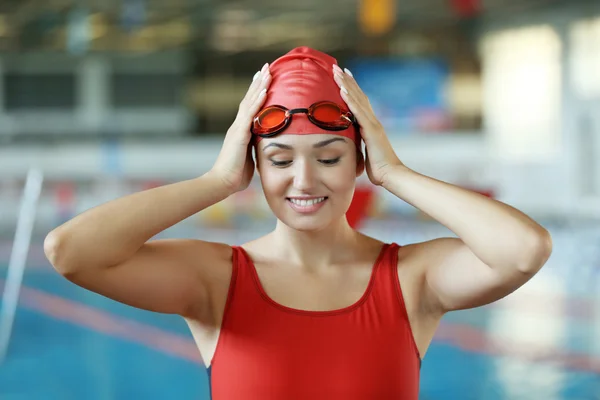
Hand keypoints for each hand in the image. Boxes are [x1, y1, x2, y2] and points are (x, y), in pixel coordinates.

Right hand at [211, 63, 271, 192]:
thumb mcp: (249, 159)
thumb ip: (255, 150)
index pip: (251, 108)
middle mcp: (238, 126)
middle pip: (249, 99)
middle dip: (259, 83)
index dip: (258, 93)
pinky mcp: (239, 135)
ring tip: (267, 71)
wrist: (222, 183)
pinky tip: (265, 91)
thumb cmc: (235, 176)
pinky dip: (258, 102)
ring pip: (250, 102)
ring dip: (260, 86)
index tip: (265, 79)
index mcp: (241, 131)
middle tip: (267, 67)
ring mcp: (238, 129)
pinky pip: (250, 115)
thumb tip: (264, 150)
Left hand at [332, 64, 402, 186]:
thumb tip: (351, 146)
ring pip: (358, 99)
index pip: (360, 103)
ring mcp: (373, 124)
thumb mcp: (366, 153)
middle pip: (358, 96)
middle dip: (347, 81)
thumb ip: (360, 145)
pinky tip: (342, 89)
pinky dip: (350, 99)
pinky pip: (358, 112)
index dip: (351, 89)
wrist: (391, 175)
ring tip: (336, 72)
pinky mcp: (371, 130)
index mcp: (371, 126)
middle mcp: (373, 121)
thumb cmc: (379, 169)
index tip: (343, 77)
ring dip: (346, 84)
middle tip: (336, 67)